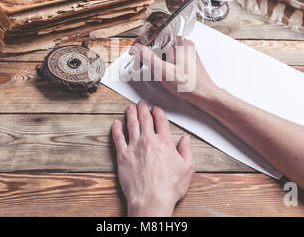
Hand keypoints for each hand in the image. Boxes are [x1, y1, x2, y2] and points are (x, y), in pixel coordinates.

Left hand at [111, 101, 195, 216]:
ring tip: (130, 107)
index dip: (158, 112)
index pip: (161, 121)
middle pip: (145, 119)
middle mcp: (148, 140)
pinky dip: (116, 128)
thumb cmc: (169, 187)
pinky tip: (116, 123)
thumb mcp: (188, 168)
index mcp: (164, 142)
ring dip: (130, 114)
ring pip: (131, 124)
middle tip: (141, 103)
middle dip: (143, 108)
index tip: (156, 108)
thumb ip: (186, 150)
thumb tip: (185, 138)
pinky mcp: (122, 155)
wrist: (151, 200)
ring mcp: (134, 147)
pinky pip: (118, 137)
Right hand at [129, 37, 218, 104]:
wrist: (205, 95)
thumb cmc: (190, 85)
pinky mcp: (185, 59)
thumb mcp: (165, 72)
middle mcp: (183, 44)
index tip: (133, 52)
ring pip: (163, 51)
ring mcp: (185, 52)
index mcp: (180, 43)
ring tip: (150, 70)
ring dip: (154, 59)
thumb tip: (137, 48)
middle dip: (147, 54)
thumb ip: (149, 58)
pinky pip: (169, 56)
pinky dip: (161, 63)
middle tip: (138, 64)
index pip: (156, 37)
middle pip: (158, 44)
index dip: (141, 44)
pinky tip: (160, 72)